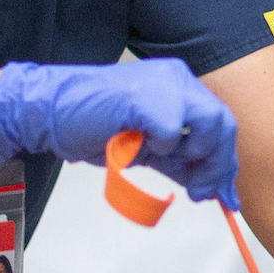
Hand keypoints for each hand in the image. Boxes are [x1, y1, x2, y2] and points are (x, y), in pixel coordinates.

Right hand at [0, 59, 240, 205]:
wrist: (49, 111)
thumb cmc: (91, 124)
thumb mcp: (146, 148)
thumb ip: (178, 160)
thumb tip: (207, 185)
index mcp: (180, 86)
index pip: (220, 123)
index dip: (224, 161)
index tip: (224, 193)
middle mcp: (177, 79)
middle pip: (222, 123)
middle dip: (217, 165)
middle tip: (203, 193)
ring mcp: (163, 84)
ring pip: (210, 122)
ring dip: (196, 154)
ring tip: (172, 166)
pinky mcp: (145, 96)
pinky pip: (172, 130)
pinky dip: (161, 147)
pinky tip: (141, 146)